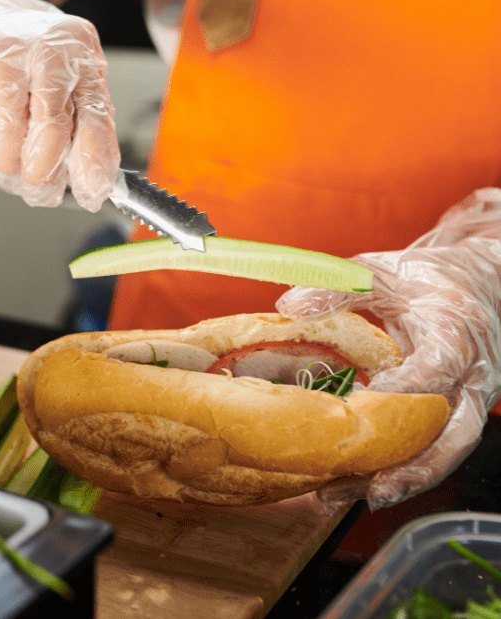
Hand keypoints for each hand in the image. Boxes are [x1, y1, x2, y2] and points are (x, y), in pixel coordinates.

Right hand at [0, 0, 119, 211]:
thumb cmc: (41, 54)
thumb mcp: (77, 78)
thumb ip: (90, 124)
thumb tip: (95, 179)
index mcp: (80, 51)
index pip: (93, 113)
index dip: (91, 159)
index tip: (91, 192)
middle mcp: (44, 47)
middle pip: (50, 124)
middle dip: (44, 167)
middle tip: (39, 183)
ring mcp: (1, 54)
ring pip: (8, 131)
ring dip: (11, 158)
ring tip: (15, 155)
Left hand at [276, 189, 500, 509]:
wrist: (485, 283)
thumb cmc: (430, 278)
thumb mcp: (383, 272)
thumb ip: (338, 288)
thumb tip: (287, 304)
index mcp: (454, 332)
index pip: (436, 369)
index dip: (405, 392)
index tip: (366, 407)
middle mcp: (473, 373)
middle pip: (456, 432)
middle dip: (417, 467)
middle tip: (373, 492)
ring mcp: (473, 397)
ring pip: (450, 450)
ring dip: (408, 478)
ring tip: (360, 497)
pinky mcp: (463, 412)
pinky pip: (439, 447)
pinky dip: (408, 468)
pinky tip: (366, 484)